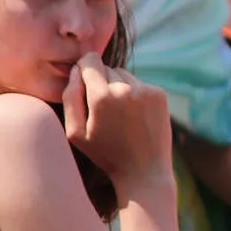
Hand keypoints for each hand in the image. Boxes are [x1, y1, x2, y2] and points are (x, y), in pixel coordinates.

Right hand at [62, 57, 170, 186]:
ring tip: (117, 115)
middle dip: (100, 82)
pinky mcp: (160, 94)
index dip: (84, 68)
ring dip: (117, 87)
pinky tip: (132, 116)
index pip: (90, 61)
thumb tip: (76, 69)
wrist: (143, 169)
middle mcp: (126, 88)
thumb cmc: (104, 153)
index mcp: (102, 97)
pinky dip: (134, 94)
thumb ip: (70, 97)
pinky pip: (139, 84)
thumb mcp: (75, 132)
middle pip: (106, 69)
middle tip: (100, 110)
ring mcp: (146, 89)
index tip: (83, 78)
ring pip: (123, 75)